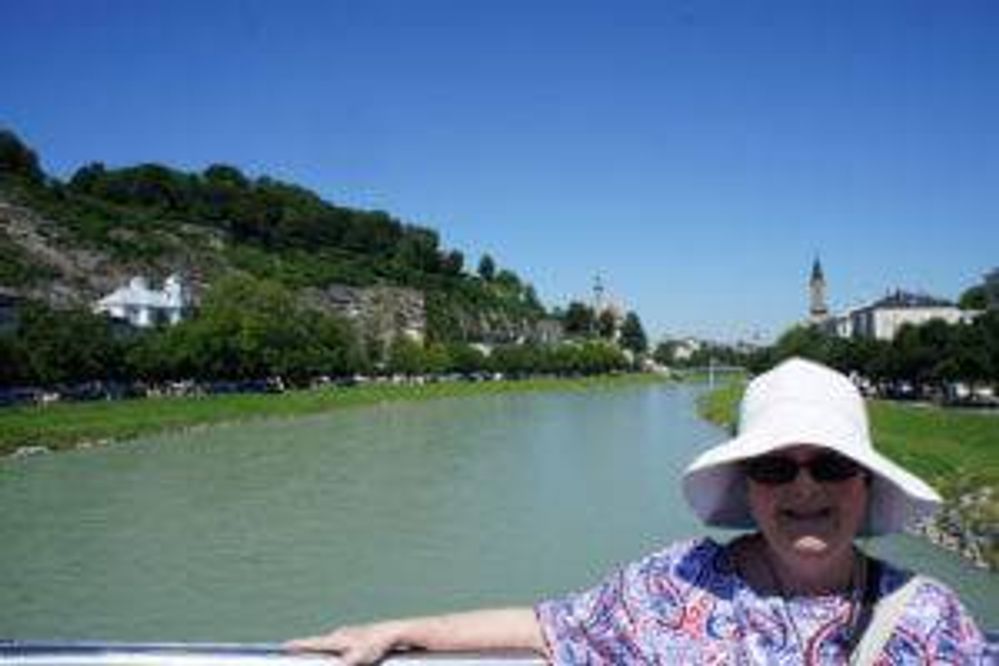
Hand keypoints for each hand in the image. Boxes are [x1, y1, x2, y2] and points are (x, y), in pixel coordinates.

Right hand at [285, 622, 401, 664]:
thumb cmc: (374, 646)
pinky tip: (341, 655)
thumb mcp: (355, 661)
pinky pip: (340, 645)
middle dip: (306, 647)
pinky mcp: (356, 637)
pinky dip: (335, 650)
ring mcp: (348, 634)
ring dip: (321, 648)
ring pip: (330, 644)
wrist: (393, 633)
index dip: (297, 645)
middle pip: (318, 643)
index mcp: (336, 640)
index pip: (311, 643)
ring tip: (313, 651)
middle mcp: (339, 634)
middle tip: (292, 649)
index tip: (283, 646)